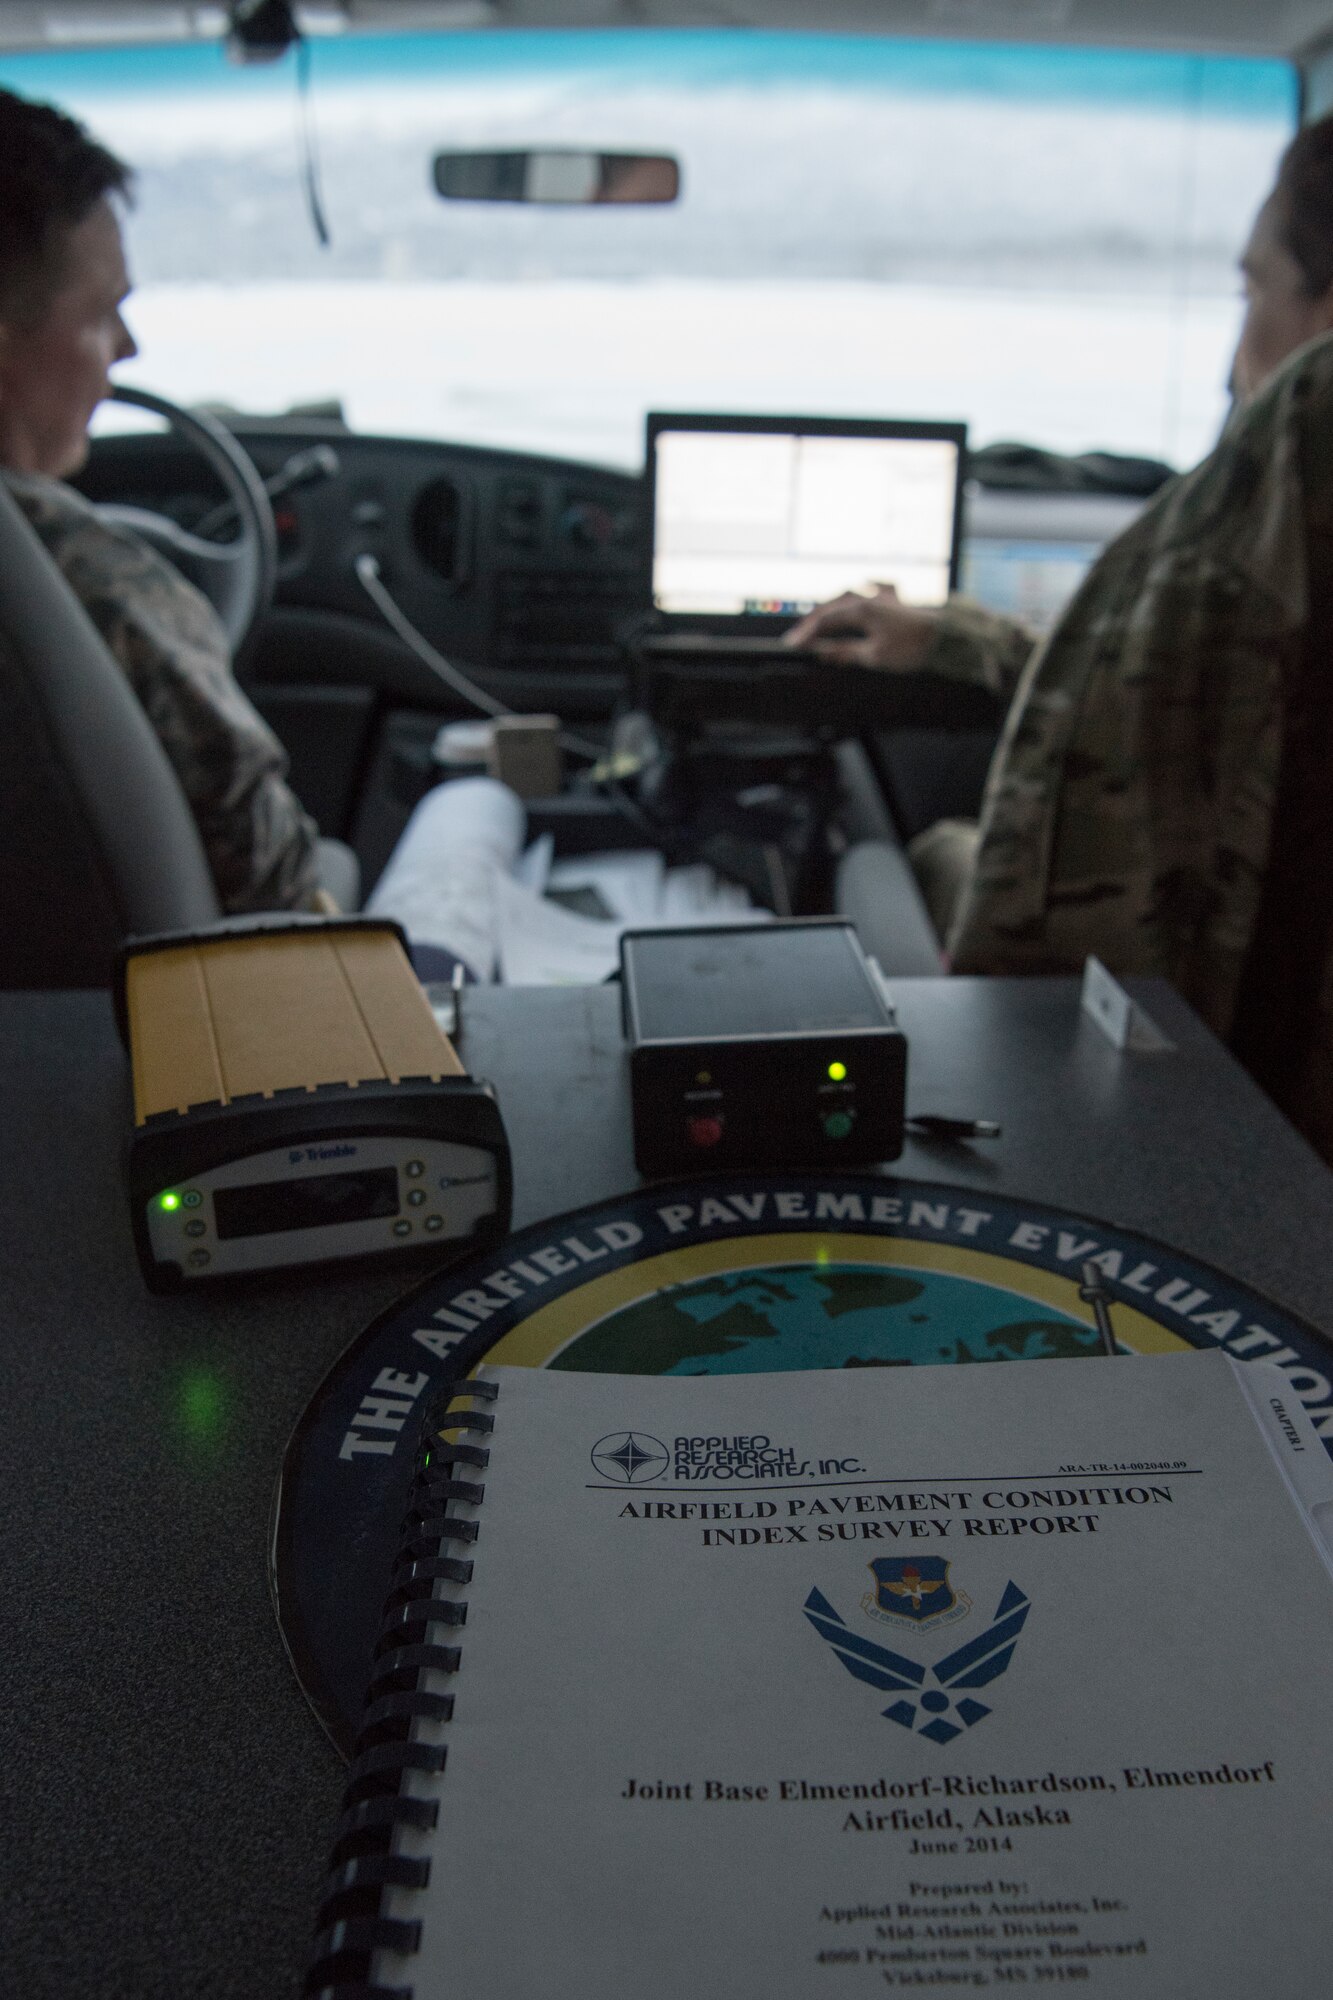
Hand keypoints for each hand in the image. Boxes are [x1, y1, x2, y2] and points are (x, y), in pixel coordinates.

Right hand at [782, 583, 937, 670]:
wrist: (947, 636)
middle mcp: (869, 598)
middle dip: (813, 623)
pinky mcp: (894, 601)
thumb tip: (822, 653)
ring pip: (848, 597)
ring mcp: (882, 597)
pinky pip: (870, 591)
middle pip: (832, 607)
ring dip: (831, 609)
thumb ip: (845, 653)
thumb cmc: (913, 646)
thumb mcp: (875, 656)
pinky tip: (862, 589)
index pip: (824, 621)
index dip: (806, 634)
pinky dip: (858, 595)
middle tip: (799, 638)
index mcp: (862, 610)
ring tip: (819, 621)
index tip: (792, 646)